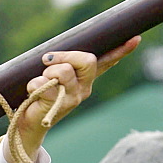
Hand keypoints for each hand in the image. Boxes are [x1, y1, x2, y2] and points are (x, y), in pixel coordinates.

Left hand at [14, 37, 140, 162]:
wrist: (28, 124)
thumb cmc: (38, 96)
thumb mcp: (50, 76)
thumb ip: (58, 64)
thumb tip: (52, 55)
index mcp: (84, 80)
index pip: (105, 62)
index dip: (120, 51)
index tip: (135, 39)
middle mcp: (83, 89)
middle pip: (88, 60)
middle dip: (65, 56)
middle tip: (47, 60)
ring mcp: (72, 98)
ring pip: (64, 71)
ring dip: (47, 71)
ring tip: (40, 82)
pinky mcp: (57, 105)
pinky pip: (44, 83)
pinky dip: (33, 84)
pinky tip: (33, 93)